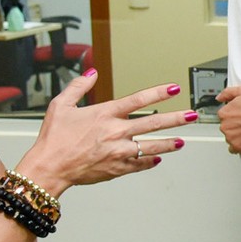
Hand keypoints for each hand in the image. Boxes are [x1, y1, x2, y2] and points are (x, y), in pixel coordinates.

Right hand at [17, 71, 195, 191]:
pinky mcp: (117, 168)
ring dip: (169, 144)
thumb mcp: (61, 105)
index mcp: (104, 114)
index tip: (174, 89)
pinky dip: (150, 161)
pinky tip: (158, 158)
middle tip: (191, 116)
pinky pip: (139, 164)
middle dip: (175, 119)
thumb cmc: (53, 138)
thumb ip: (78, 87)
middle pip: (153, 124)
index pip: (138, 100)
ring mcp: (118, 152)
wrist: (49, 167)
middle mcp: (116, 132)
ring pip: (151, 146)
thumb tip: (91, 73)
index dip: (159, 93)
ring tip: (182, 142)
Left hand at [216, 85, 240, 153]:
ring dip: (236, 135)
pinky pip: (233, 149)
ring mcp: (231, 138)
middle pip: (226, 126)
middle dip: (234, 124)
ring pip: (229, 137)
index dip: (234, 114)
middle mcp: (225, 126)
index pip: (224, 115)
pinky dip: (238, 145)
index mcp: (224, 113)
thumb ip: (227, 93)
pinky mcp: (238, 147)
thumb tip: (219, 98)